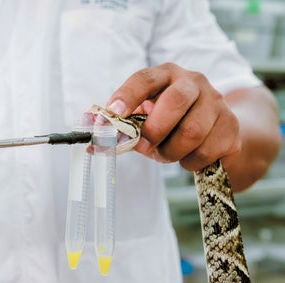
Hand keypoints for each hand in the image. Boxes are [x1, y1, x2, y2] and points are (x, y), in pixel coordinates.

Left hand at [106, 63, 240, 170]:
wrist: (215, 132)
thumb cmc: (171, 123)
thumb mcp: (146, 118)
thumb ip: (125, 126)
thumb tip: (96, 140)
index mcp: (167, 75)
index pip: (145, 78)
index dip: (128, 94)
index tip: (113, 112)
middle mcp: (194, 82)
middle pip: (176, 101)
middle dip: (154, 130)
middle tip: (143, 146)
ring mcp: (217, 102)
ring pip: (191, 132)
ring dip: (170, 152)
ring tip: (166, 153)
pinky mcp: (231, 127)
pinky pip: (205, 152)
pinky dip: (189, 163)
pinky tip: (187, 157)